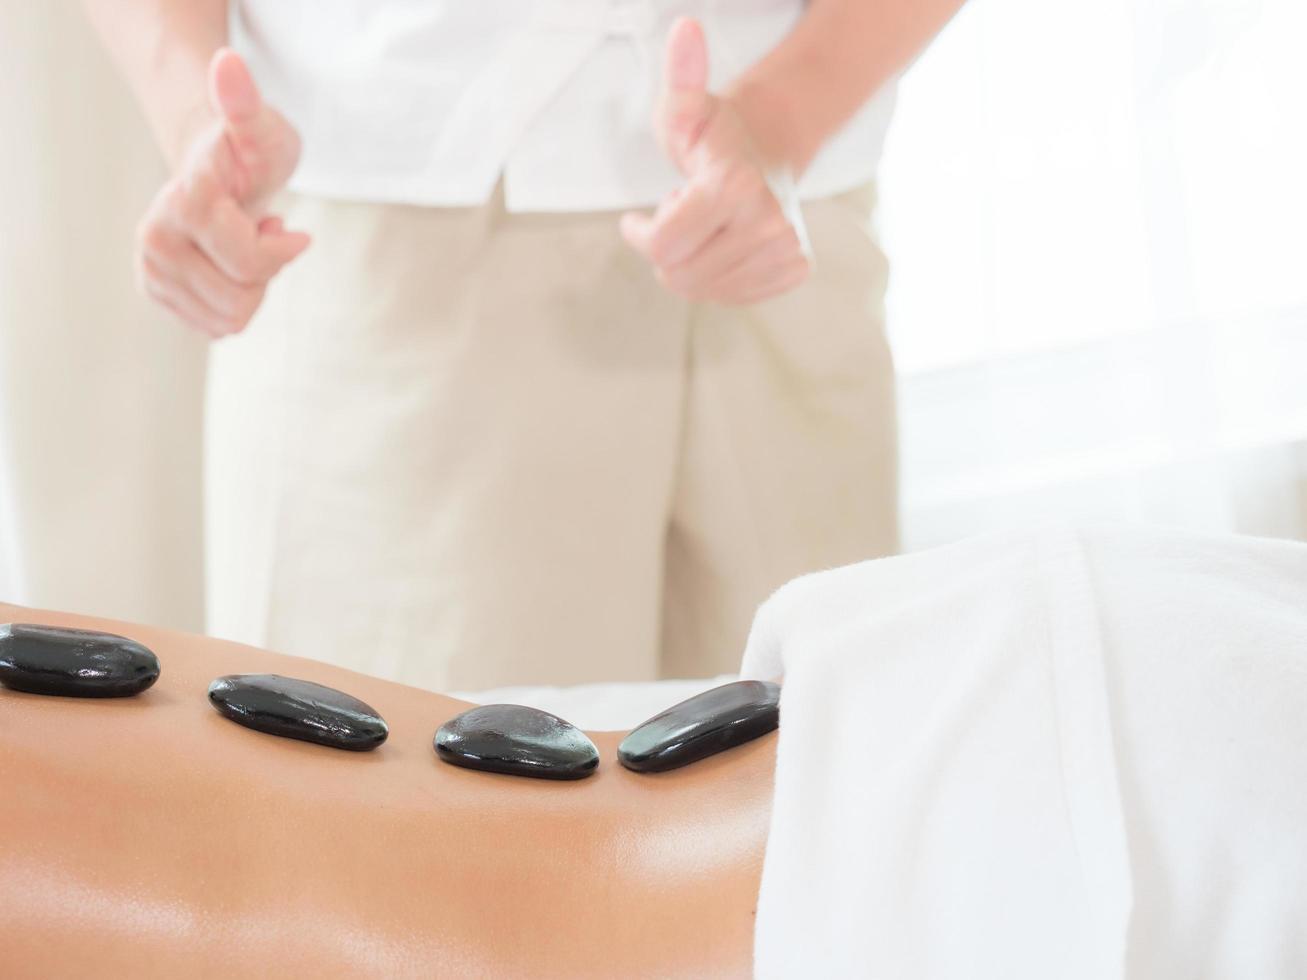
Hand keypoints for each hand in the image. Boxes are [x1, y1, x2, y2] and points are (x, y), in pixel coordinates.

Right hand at [135, 49, 308, 337]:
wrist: (214, 170)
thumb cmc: (247, 150)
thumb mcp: (259, 127)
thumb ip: (245, 103)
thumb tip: (228, 65)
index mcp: (182, 203)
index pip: (251, 264)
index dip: (282, 251)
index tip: (284, 222)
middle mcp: (155, 240)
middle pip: (240, 300)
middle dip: (264, 273)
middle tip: (257, 232)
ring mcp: (150, 270)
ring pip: (229, 320)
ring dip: (250, 287)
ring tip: (240, 245)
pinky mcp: (156, 293)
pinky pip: (217, 328)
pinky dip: (234, 301)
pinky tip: (227, 265)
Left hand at [620, 18, 809, 305]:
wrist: (771, 149)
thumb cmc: (715, 135)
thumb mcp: (685, 108)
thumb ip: (680, 76)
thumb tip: (685, 28)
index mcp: (736, 185)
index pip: (662, 248)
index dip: (641, 234)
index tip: (637, 216)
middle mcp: (769, 222)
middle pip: (680, 275)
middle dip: (667, 250)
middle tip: (680, 215)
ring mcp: (787, 248)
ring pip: (703, 290)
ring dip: (692, 263)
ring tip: (704, 227)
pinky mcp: (795, 268)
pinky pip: (732, 297)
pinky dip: (718, 277)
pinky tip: (724, 245)